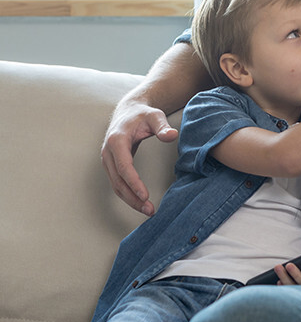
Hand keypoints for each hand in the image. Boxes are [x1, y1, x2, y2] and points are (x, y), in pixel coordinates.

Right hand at [101, 99, 178, 215]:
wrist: (128, 111)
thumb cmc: (142, 115)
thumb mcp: (155, 116)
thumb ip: (163, 127)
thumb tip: (172, 135)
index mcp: (117, 140)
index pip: (124, 166)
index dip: (133, 182)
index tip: (145, 195)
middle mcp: (108, 152)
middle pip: (118, 181)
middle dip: (133, 197)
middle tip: (149, 209)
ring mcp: (108, 160)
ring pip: (116, 185)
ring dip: (130, 200)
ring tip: (148, 210)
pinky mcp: (112, 165)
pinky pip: (118, 183)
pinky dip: (128, 195)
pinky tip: (141, 202)